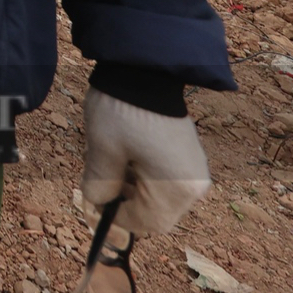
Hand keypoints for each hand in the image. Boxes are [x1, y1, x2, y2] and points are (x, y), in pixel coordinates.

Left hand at [79, 87, 209, 234]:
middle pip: (157, 212)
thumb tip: (97, 205)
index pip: (148, 223)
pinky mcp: (190, 155)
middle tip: (102, 179)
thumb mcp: (104, 150)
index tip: (96, 203)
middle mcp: (195, 184)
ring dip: (134, 187)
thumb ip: (99, 185)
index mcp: (178, 188)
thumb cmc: (123, 111)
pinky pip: (167, 179)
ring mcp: (196, 169)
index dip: (119, 218)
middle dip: (126, 201)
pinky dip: (145, 175)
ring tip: (114, 160)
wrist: (145, 69)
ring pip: (161, 196)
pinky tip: (129, 153)